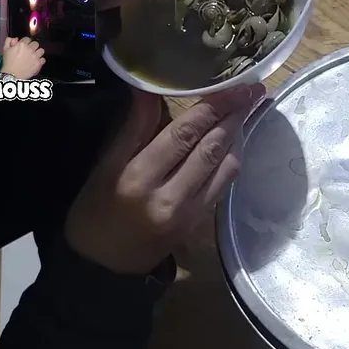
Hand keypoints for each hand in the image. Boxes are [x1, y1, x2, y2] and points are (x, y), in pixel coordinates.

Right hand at [2, 37, 44, 78]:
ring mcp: (35, 56)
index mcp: (22, 45)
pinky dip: (40, 60)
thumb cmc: (8, 62)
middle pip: (36, 43)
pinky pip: (43, 59)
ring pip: (41, 50)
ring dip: (38, 52)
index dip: (26, 42)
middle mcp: (30, 49)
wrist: (12, 74)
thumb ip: (9, 41)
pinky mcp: (38, 63)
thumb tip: (16, 38)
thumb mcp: (5, 49)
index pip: (28, 38)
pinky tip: (36, 62)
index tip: (25, 45)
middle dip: (33, 46)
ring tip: (34, 56)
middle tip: (30, 51)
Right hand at [64, 82, 264, 274]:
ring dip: (239, 136)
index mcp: (137, 177)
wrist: (103, 264)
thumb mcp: (105, 164)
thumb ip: (134, 126)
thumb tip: (151, 87)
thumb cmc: (97, 207)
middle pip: (211, 148)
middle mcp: (168, 196)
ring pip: (225, 166)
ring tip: (247, 109)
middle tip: (252, 90)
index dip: (212, 107)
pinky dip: (233, 158)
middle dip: (235, 116)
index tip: (233, 85)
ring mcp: (189, 213)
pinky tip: (235, 140)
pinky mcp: (200, 223)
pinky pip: (224, 184)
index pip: (183, 134)